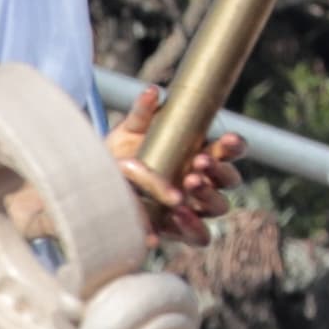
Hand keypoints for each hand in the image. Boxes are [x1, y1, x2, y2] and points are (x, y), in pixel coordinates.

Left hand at [106, 85, 243, 242]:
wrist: (94, 186)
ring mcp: (193, 207)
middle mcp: (203, 182)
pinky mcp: (178, 230)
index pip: (229, 151)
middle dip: (219, 171)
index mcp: (201, 154)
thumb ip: (142, 113)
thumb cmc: (120, 155)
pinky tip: (177, 214)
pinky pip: (198, 236)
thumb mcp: (128, 132)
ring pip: (218, 206)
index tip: (227, 140)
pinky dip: (192, 227)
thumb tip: (151, 92)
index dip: (233, 146)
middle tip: (198, 163)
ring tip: (188, 184)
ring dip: (208, 196)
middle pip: (229, 180)